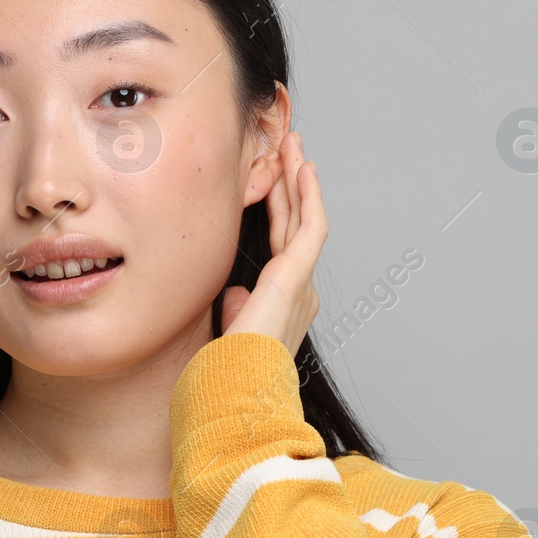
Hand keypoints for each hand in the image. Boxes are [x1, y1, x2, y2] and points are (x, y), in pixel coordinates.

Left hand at [219, 130, 325, 356]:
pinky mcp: (296, 278)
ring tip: (294, 145)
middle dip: (291, 184)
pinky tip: (302, 168)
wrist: (238, 392)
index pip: (282, 243)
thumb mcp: (228, 331)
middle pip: (296, 224)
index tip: (269, 178)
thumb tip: (235, 293)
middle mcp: (300, 291)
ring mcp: (301, 284)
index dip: (279, 208)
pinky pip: (309, 227)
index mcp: (284, 302)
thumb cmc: (229, 373)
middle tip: (287, 148)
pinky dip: (308, 196)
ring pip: (304, 219)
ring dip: (299, 180)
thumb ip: (236, 306)